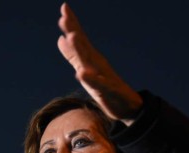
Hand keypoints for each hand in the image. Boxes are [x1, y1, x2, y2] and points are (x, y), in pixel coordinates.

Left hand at [57, 3, 142, 122]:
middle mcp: (96, 64)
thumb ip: (73, 55)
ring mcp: (103, 77)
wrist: (127, 106)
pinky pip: (99, 85)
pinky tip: (81, 74)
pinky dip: (91, 79)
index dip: (71, 24)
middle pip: (83, 45)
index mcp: (90, 59)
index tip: (64, 7)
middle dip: (74, 30)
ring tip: (71, 37)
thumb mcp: (85, 69)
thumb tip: (61, 39)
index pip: (79, 39)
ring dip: (80, 50)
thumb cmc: (105, 88)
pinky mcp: (108, 91)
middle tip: (64, 15)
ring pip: (90, 62)